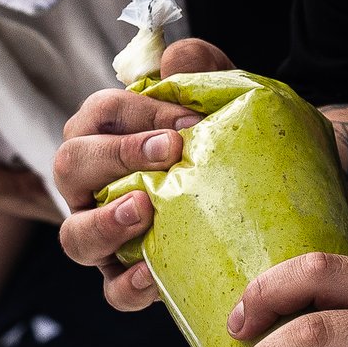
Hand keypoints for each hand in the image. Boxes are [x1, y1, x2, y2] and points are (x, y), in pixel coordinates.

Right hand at [54, 38, 228, 309]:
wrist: (278, 203)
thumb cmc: (239, 147)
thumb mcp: (231, 104)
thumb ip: (206, 72)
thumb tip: (175, 57)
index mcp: (113, 136)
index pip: (101, 113)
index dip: (137, 113)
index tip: (187, 122)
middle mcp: (97, 185)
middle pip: (69, 164)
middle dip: (113, 155)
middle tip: (168, 153)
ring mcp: (107, 235)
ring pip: (74, 235)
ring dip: (102, 222)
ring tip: (142, 210)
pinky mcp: (129, 278)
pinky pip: (112, 289)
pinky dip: (128, 283)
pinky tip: (153, 273)